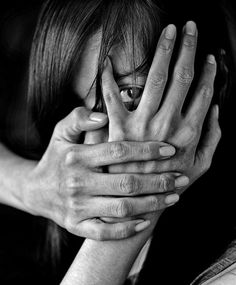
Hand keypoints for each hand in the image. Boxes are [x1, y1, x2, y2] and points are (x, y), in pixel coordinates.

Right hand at [22, 107, 181, 239]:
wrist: (36, 190)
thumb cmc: (56, 156)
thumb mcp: (60, 132)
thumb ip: (79, 118)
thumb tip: (103, 116)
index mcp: (76, 157)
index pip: (118, 151)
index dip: (147, 150)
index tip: (169, 149)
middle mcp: (77, 183)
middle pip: (126, 183)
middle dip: (158, 180)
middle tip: (180, 177)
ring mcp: (77, 207)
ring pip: (121, 209)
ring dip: (151, 204)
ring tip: (174, 196)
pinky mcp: (77, 226)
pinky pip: (105, 232)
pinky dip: (127, 230)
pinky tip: (146, 222)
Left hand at [103, 22, 220, 194]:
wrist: (138, 200)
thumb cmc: (171, 183)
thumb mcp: (202, 165)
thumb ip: (214, 137)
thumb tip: (216, 109)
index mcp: (189, 132)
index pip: (202, 92)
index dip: (207, 71)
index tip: (209, 56)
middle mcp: (167, 123)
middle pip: (182, 77)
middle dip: (188, 48)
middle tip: (190, 27)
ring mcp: (142, 123)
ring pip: (156, 77)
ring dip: (164, 50)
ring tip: (169, 31)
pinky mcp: (118, 127)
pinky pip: (111, 96)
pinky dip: (107, 78)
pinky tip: (107, 62)